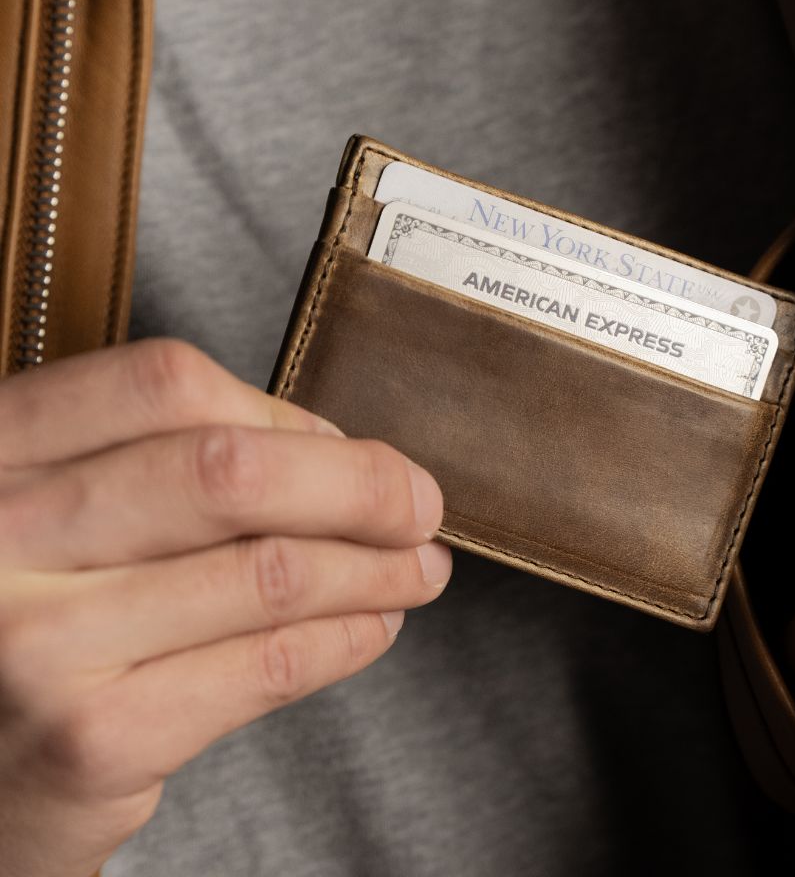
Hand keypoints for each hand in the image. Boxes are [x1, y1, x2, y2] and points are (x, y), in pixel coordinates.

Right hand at [0, 339, 449, 876]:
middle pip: (229, 472)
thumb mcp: (67, 513)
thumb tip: (337, 454)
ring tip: (417, 568)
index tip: (345, 444)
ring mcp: (37, 643)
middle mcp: (1, 535)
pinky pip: (268, 665)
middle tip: (420, 505)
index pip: (166, 386)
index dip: (282, 411)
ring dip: (376, 568)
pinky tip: (373, 624)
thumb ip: (171, 465)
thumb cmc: (35, 618)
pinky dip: (348, 637)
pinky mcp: (89, 740)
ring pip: (269, 572)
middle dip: (360, 486)